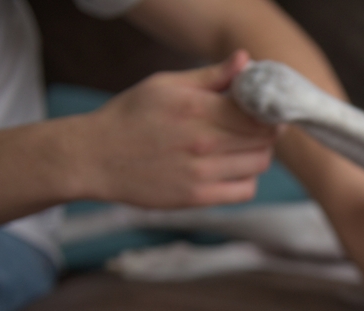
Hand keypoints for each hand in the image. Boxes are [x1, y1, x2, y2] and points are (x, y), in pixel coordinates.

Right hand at [79, 50, 276, 207]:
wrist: (95, 157)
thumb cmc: (130, 116)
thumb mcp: (165, 85)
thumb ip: (210, 76)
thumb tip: (245, 61)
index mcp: (195, 107)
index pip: (257, 112)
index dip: (268, 110)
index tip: (263, 109)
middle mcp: (202, 141)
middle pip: (264, 139)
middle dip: (266, 131)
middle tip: (255, 128)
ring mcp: (201, 172)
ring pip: (259, 164)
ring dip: (259, 154)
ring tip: (242, 147)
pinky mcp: (197, 197)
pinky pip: (245, 190)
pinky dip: (247, 180)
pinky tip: (233, 169)